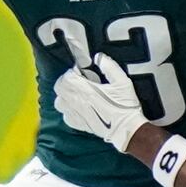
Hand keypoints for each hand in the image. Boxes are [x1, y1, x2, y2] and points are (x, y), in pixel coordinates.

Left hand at [53, 30, 146, 152]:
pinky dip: (68, 110)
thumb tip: (98, 57)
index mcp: (86, 91)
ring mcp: (76, 115)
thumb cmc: (125, 105)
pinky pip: (65, 116)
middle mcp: (77, 102)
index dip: (73, 71)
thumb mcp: (123, 82)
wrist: (126, 129)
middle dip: (66, 81)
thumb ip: (109, 66)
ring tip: (77, 94)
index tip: (83, 71)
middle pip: (59, 88)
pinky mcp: (78, 125)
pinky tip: (79, 108)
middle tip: (79, 80)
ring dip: (65, 95)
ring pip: (59, 102)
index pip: (66, 77)